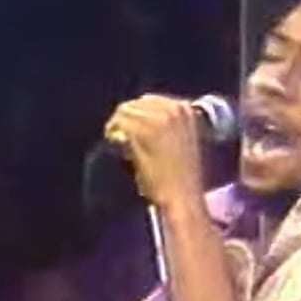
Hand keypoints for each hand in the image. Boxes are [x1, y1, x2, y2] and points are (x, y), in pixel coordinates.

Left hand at [104, 94, 205, 208]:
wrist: (182, 198)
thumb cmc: (181, 179)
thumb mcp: (182, 143)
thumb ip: (166, 125)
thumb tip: (137, 119)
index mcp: (187, 110)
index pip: (149, 101)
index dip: (137, 119)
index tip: (132, 136)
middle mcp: (174, 109)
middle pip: (135, 104)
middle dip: (126, 122)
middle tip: (125, 144)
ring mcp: (160, 118)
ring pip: (124, 112)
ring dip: (119, 129)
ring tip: (123, 149)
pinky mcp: (144, 131)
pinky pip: (118, 125)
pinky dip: (114, 137)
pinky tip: (122, 153)